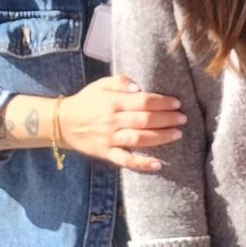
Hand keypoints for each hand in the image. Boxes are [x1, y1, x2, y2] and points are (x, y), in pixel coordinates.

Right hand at [60, 74, 185, 172]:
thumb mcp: (100, 85)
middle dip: (166, 119)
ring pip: (139, 139)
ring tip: (177, 134)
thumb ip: (120, 81)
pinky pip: (125, 161)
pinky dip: (142, 164)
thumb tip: (138, 87)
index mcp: (112, 102)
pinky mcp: (106, 153)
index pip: (142, 101)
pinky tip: (158, 165)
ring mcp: (109, 139)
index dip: (162, 102)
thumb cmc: (86, 101)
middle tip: (183, 118)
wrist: (62, 123)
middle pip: (144, 120)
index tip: (177, 103)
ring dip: (160, 137)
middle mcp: (112, 120)